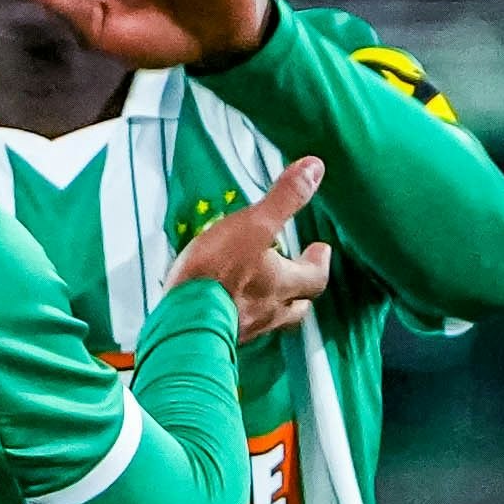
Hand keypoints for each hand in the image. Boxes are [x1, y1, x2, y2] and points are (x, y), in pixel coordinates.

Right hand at [163, 156, 332, 340]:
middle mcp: (269, 311)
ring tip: (266, 295)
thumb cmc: (217, 273)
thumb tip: (315, 166)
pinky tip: (229, 310)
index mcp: (282, 283)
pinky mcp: (218, 337)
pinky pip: (239, 329)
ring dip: (273, 307)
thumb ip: (284, 199)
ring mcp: (244, 327)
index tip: (320, 249)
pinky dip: (241, 318)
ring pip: (269, 321)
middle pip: (297, 308)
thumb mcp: (252, 225)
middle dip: (301, 291)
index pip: (315, 277)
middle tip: (299, 276)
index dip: (319, 263)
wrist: (183, 320)